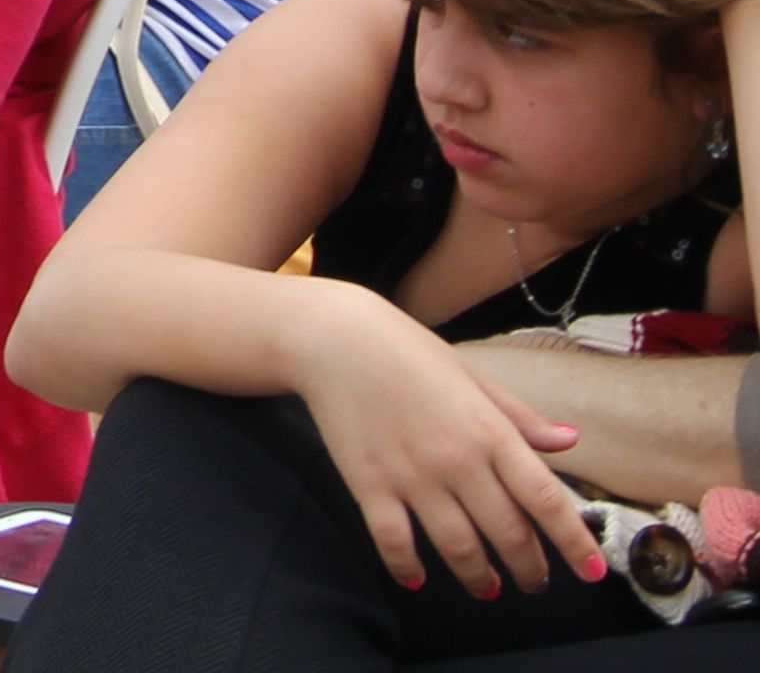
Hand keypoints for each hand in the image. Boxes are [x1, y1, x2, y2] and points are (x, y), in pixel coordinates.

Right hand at [290, 290, 599, 594]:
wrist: (332, 337)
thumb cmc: (407, 350)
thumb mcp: (473, 375)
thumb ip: (520, 417)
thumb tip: (570, 441)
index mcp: (489, 431)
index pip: (546, 499)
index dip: (573, 541)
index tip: (591, 571)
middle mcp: (457, 460)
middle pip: (507, 533)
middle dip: (529, 568)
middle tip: (535, 583)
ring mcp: (411, 476)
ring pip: (458, 547)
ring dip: (478, 577)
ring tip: (487, 587)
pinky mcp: (369, 484)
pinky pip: (394, 541)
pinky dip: (407, 567)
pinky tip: (417, 578)